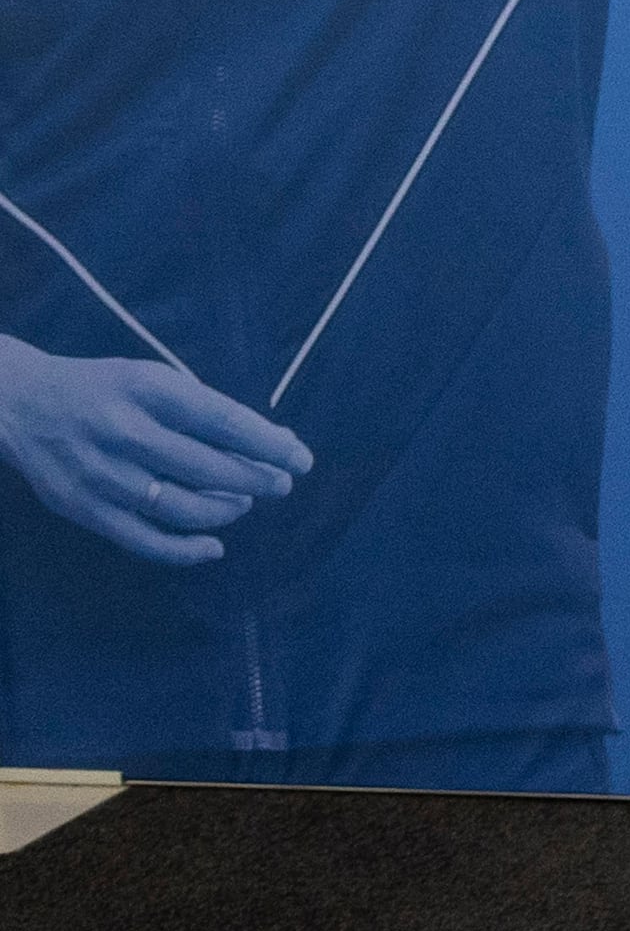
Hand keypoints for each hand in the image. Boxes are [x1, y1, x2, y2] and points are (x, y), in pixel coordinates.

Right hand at [0, 335, 309, 563]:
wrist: (20, 404)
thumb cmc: (105, 391)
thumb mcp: (154, 381)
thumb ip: (210, 411)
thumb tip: (279, 441)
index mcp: (148, 390)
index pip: (225, 422)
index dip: (269, 445)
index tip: (301, 460)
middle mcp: (124, 431)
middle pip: (208, 467)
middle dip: (256, 480)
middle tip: (279, 485)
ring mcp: (102, 474)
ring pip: (182, 507)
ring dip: (225, 510)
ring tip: (242, 503)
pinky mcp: (83, 508)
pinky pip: (144, 540)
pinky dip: (186, 550)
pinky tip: (213, 546)